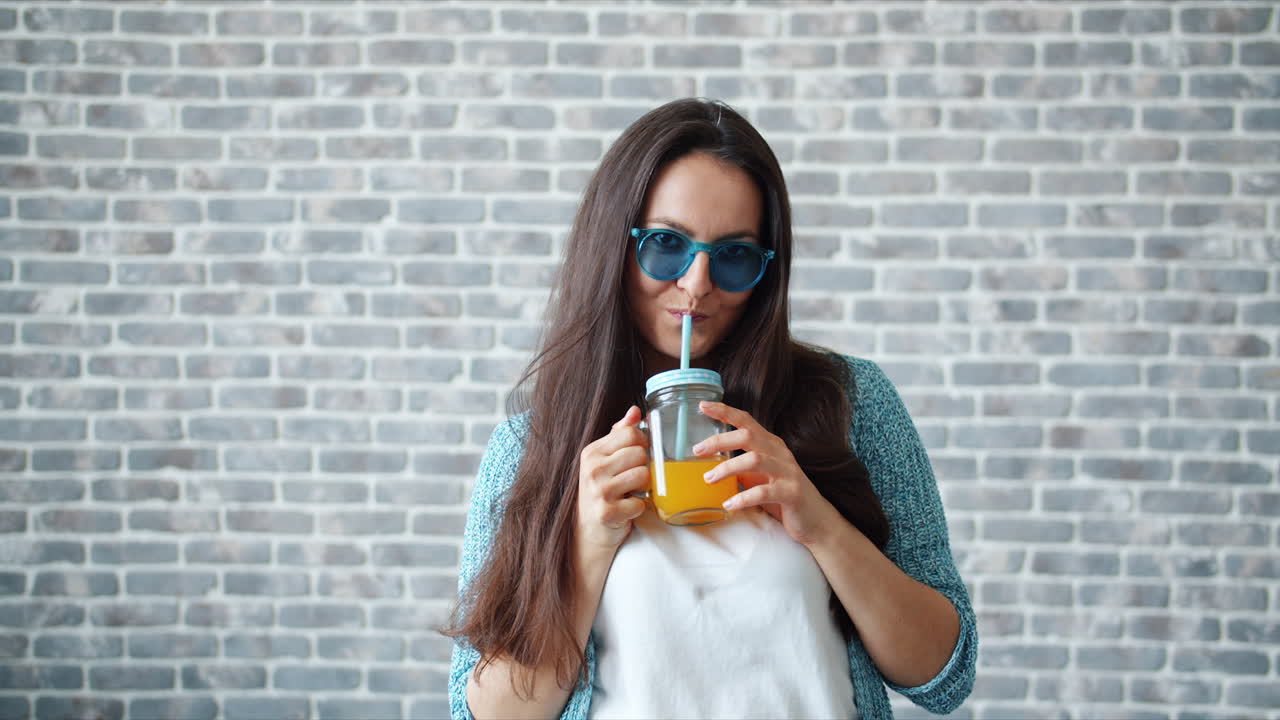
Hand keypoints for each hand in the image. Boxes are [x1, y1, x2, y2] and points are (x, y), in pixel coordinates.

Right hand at [577, 406, 649, 552]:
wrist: (588, 529)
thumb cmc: (601, 489)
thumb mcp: (605, 459)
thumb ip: (620, 434)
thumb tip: (635, 411)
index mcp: (592, 452)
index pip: (631, 433)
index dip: (642, 443)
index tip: (637, 454)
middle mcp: (592, 469)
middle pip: (640, 453)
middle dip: (643, 466)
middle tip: (632, 478)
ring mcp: (599, 491)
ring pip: (644, 475)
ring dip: (644, 487)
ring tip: (631, 492)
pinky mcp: (607, 512)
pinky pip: (640, 502)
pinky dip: (639, 507)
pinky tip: (627, 508)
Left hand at [694, 401, 839, 546]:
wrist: (815, 519)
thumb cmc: (782, 496)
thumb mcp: (759, 476)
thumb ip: (740, 466)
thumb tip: (707, 465)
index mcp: (770, 444)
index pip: (746, 420)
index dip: (725, 411)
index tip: (703, 405)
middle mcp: (779, 452)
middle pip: (747, 435)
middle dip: (720, 440)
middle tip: (697, 451)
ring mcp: (788, 471)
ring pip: (755, 460)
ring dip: (727, 468)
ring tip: (709, 479)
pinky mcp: (792, 493)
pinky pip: (764, 492)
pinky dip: (743, 497)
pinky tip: (729, 504)